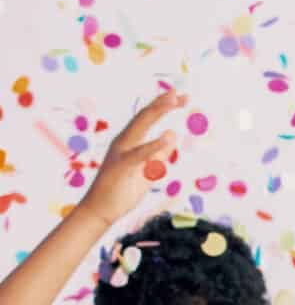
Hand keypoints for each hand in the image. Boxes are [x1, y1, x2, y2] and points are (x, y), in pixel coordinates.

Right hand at [76, 89, 185, 225]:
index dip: (164, 106)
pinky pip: (139, 154)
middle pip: (144, 117)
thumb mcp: (149, 171)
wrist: (100, 211)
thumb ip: (159, 155)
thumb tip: (172, 135)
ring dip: (157, 112)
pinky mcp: (121, 167)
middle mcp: (124, 142)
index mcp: (130, 142)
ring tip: (173, 100)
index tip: (182, 97)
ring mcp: (121, 153)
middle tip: (179, 93)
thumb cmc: (123, 190)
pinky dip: (154, 145)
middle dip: (162, 103)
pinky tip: (167, 136)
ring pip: (139, 127)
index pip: (148, 119)